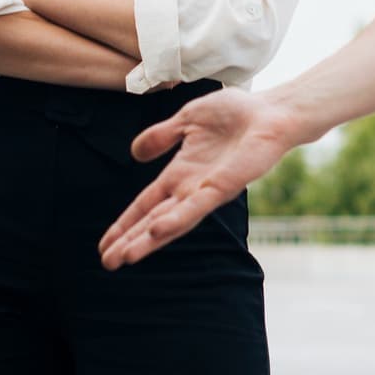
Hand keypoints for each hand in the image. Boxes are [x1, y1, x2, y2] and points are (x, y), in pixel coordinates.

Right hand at [98, 87, 299, 268]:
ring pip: (172, 222)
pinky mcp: (225, 187)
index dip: (125, 224)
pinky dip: (176, 219)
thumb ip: (161, 137)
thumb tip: (134, 154)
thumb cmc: (237, 114)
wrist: (271, 110)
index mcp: (181, 175)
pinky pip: (197, 206)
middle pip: (154, 221)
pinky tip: (157, 231)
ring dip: (148, 240)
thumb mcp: (187, 120)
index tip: (103, 245)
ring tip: (124, 258)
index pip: (146, 205)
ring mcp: (208, 191)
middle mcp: (192, 189)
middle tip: (107, 264)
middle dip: (130, 241)